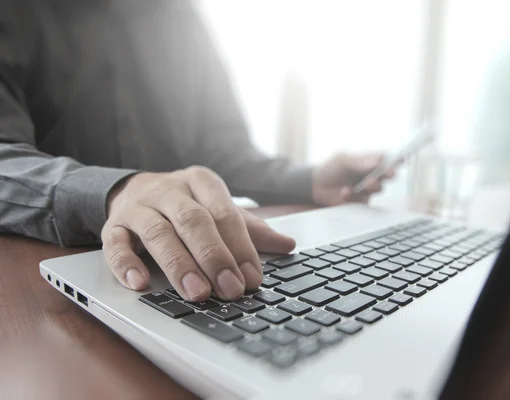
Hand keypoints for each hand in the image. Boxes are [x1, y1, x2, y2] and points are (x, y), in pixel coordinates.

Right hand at [101, 167, 295, 300]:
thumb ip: (249, 228)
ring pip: (158, 233)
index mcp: (201, 182)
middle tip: (230, 289)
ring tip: (196, 293)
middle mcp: (169, 190)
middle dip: (214, 257)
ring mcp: (138, 207)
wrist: (133, 189)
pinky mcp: (112, 225)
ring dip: (178, 265)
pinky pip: (115, 244)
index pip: (224, 213)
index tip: (252, 278)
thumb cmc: (185, 204)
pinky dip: (125, 265)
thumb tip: (288, 244)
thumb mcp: (218, 207)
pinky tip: (139, 284)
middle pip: (193, 221)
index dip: (240, 247)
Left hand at [312, 153, 395, 205]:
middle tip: (390, 173)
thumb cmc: (330, 169)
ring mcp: (367, 189)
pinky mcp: (360, 201)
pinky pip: (364, 200)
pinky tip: (344, 191)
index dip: (396, 159)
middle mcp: (371, 175)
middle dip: (390, 173)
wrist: (316, 187)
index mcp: (368, 161)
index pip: (386, 159)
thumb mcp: (343, 161)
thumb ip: (360, 162)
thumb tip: (378, 162)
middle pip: (387, 174)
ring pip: (379, 188)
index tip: (401, 159)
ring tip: (364, 183)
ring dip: (372, 185)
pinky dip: (354, 195)